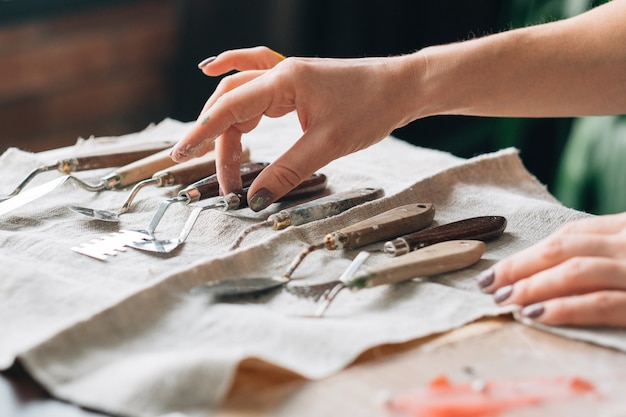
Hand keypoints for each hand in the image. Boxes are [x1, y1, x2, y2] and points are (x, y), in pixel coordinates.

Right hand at [171, 46, 423, 209]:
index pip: (230, 107)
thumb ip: (288, 171)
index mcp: (284, 81)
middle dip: (218, 141)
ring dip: (229, 128)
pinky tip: (214, 74)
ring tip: (228, 163)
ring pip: (241, 98)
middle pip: (231, 104)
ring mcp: (287, 78)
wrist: (402, 87)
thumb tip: (256, 199)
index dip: (202, 132)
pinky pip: (256, 85)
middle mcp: (280, 75)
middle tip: (223, 181)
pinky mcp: (296, 86)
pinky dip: (236, 91)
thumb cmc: (372, 107)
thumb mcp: (328, 145)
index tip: (180, 154)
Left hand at [477, 213, 625, 327]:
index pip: (568, 235)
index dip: (527, 253)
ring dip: (532, 286)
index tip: (497, 270)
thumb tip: (544, 276)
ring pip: (574, 271)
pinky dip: (564, 308)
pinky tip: (536, 314)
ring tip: (503, 299)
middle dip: (518, 267)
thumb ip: (599, 256)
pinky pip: (600, 304)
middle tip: (487, 284)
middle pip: (562, 249)